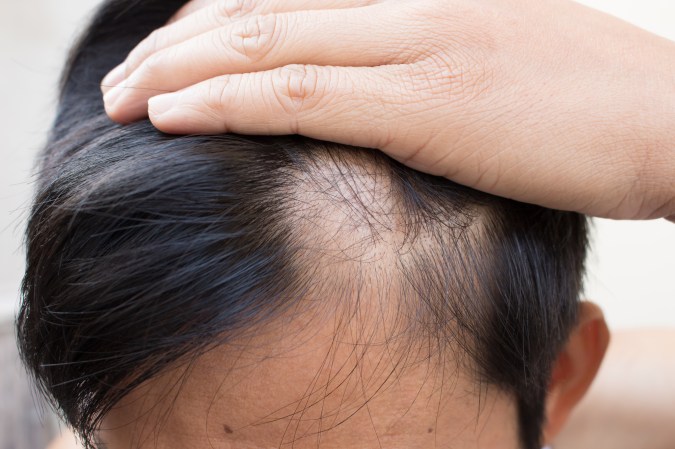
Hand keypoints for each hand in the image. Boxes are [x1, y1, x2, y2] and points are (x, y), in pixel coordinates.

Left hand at [101, 0, 674, 219]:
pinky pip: (303, 96)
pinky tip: (176, 117)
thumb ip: (421, 68)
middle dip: (177, 46)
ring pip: (266, 45)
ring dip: (182, 72)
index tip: (171, 61)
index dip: (212, 26)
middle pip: (258, 11)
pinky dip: (230, 102)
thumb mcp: (492, 65)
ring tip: (124, 101)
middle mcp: (408, 6)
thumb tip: (370, 94)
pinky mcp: (428, 102)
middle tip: (124, 81)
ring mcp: (417, 47)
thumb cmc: (589, 103)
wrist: (669, 120)